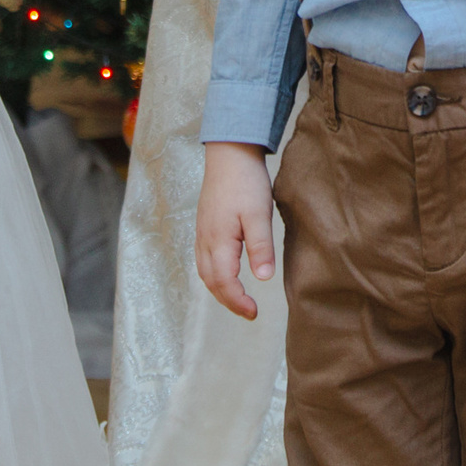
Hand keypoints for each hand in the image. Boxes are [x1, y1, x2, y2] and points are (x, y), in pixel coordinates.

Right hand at [195, 142, 277, 321]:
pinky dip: (214, 274)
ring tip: (238, 299)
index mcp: (218, 240)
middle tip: (248, 312)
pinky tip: (225, 273)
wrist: (230, 151)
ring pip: (205, 271)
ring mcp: (202, 232)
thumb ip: (261, 247)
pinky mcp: (205, 225)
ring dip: (219, 289)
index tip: (253, 313)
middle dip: (228, 301)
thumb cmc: (246, 181)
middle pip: (211, 281)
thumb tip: (263, 279)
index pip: (224, 282)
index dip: (238, 302)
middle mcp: (205, 239)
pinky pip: (204, 259)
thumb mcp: (259, 214)